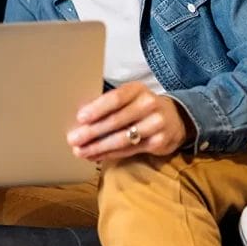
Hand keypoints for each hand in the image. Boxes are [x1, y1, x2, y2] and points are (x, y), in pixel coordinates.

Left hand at [67, 81, 192, 161]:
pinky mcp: (159, 142)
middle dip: (92, 132)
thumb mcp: (127, 99)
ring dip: (98, 147)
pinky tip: (96, 156)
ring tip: (80, 152)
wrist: (174, 118)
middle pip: (116, 120)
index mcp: (137, 90)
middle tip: (73, 140)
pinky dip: (110, 154)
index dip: (97, 108)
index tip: (80, 118)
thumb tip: (78, 119)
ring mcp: (156, 124)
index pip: (115, 98)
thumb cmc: (139, 107)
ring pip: (122, 138)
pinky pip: (129, 150)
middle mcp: (149, 104)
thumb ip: (106, 105)